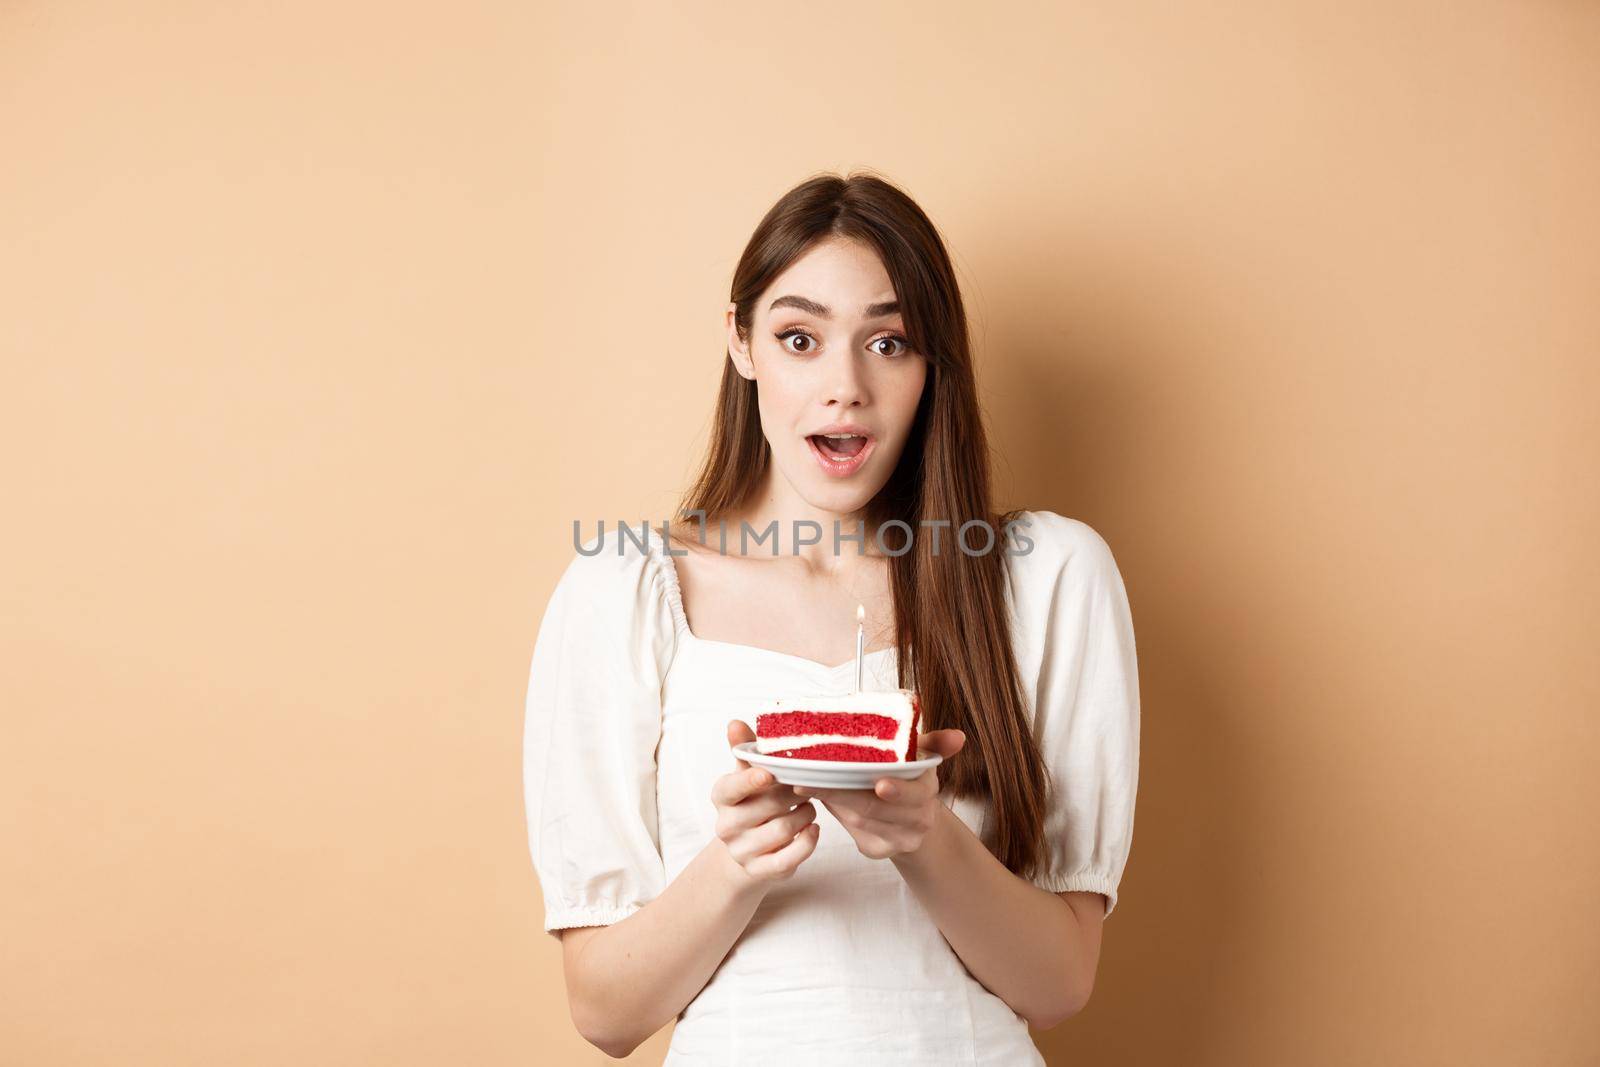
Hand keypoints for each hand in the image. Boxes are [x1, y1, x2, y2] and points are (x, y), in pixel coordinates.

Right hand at [710, 720, 820, 885]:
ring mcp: (741, 851)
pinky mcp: (759, 871)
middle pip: (767, 806)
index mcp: (721, 796)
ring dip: (805, 815)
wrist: (747, 849)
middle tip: (805, 787)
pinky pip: (789, 859)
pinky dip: (807, 843)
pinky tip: (813, 830)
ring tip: (809, 807)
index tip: (769, 774)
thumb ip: (745, 749)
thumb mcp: (747, 774)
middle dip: (792, 794)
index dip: (750, 780)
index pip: (731, 787)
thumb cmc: (753, 801)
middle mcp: (726, 825)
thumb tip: (734, 723)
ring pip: (783, 830)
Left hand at [792, 729, 966, 859]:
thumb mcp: (922, 757)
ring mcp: (899, 839)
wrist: (912, 820)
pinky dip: (836, 815)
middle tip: (814, 779)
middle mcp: (918, 820)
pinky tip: (818, 799)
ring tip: (807, 783)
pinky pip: (854, 834)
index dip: (898, 791)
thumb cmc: (909, 778)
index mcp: (928, 791)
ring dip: (832, 802)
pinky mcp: (878, 850)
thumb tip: (959, 737)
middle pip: (877, 809)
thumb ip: (936, 743)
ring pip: (860, 821)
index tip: (880, 784)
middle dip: (843, 793)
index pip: (913, 794)